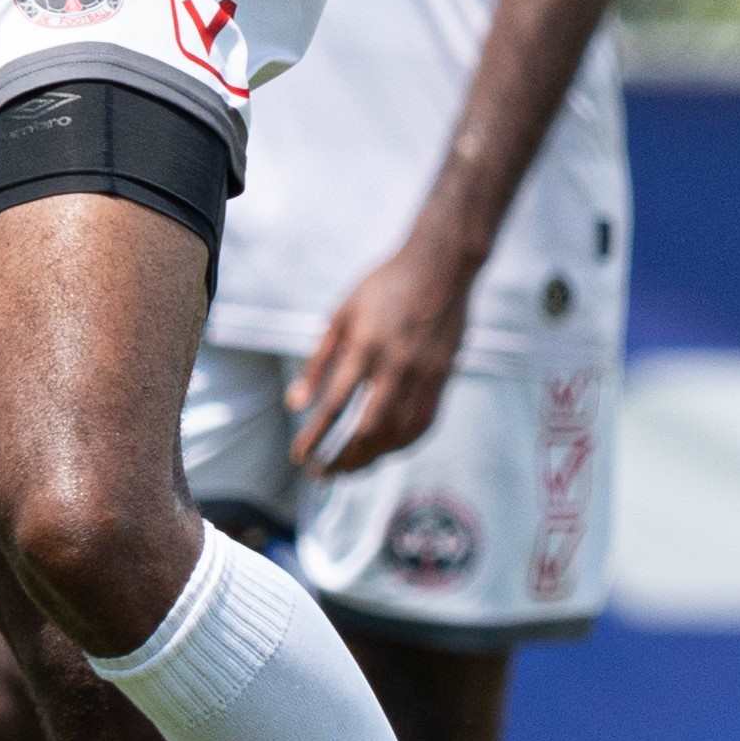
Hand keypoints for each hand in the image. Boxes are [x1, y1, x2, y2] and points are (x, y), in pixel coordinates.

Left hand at [288, 239, 481, 475]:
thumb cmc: (385, 286)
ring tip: (349, 469)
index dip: (315, 437)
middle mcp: (397, 365)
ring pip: (398, 433)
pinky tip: (384, 450)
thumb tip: (295, 403)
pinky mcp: (443, 377)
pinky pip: (423, 424)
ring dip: (371, 458)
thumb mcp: (342, 313)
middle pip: (368, 429)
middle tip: (323, 474)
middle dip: (343, 460)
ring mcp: (425, 374)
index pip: (335, 405)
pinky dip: (402, 445)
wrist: (441, 266)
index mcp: (366, 345)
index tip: (300, 457)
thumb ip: (319, 360)